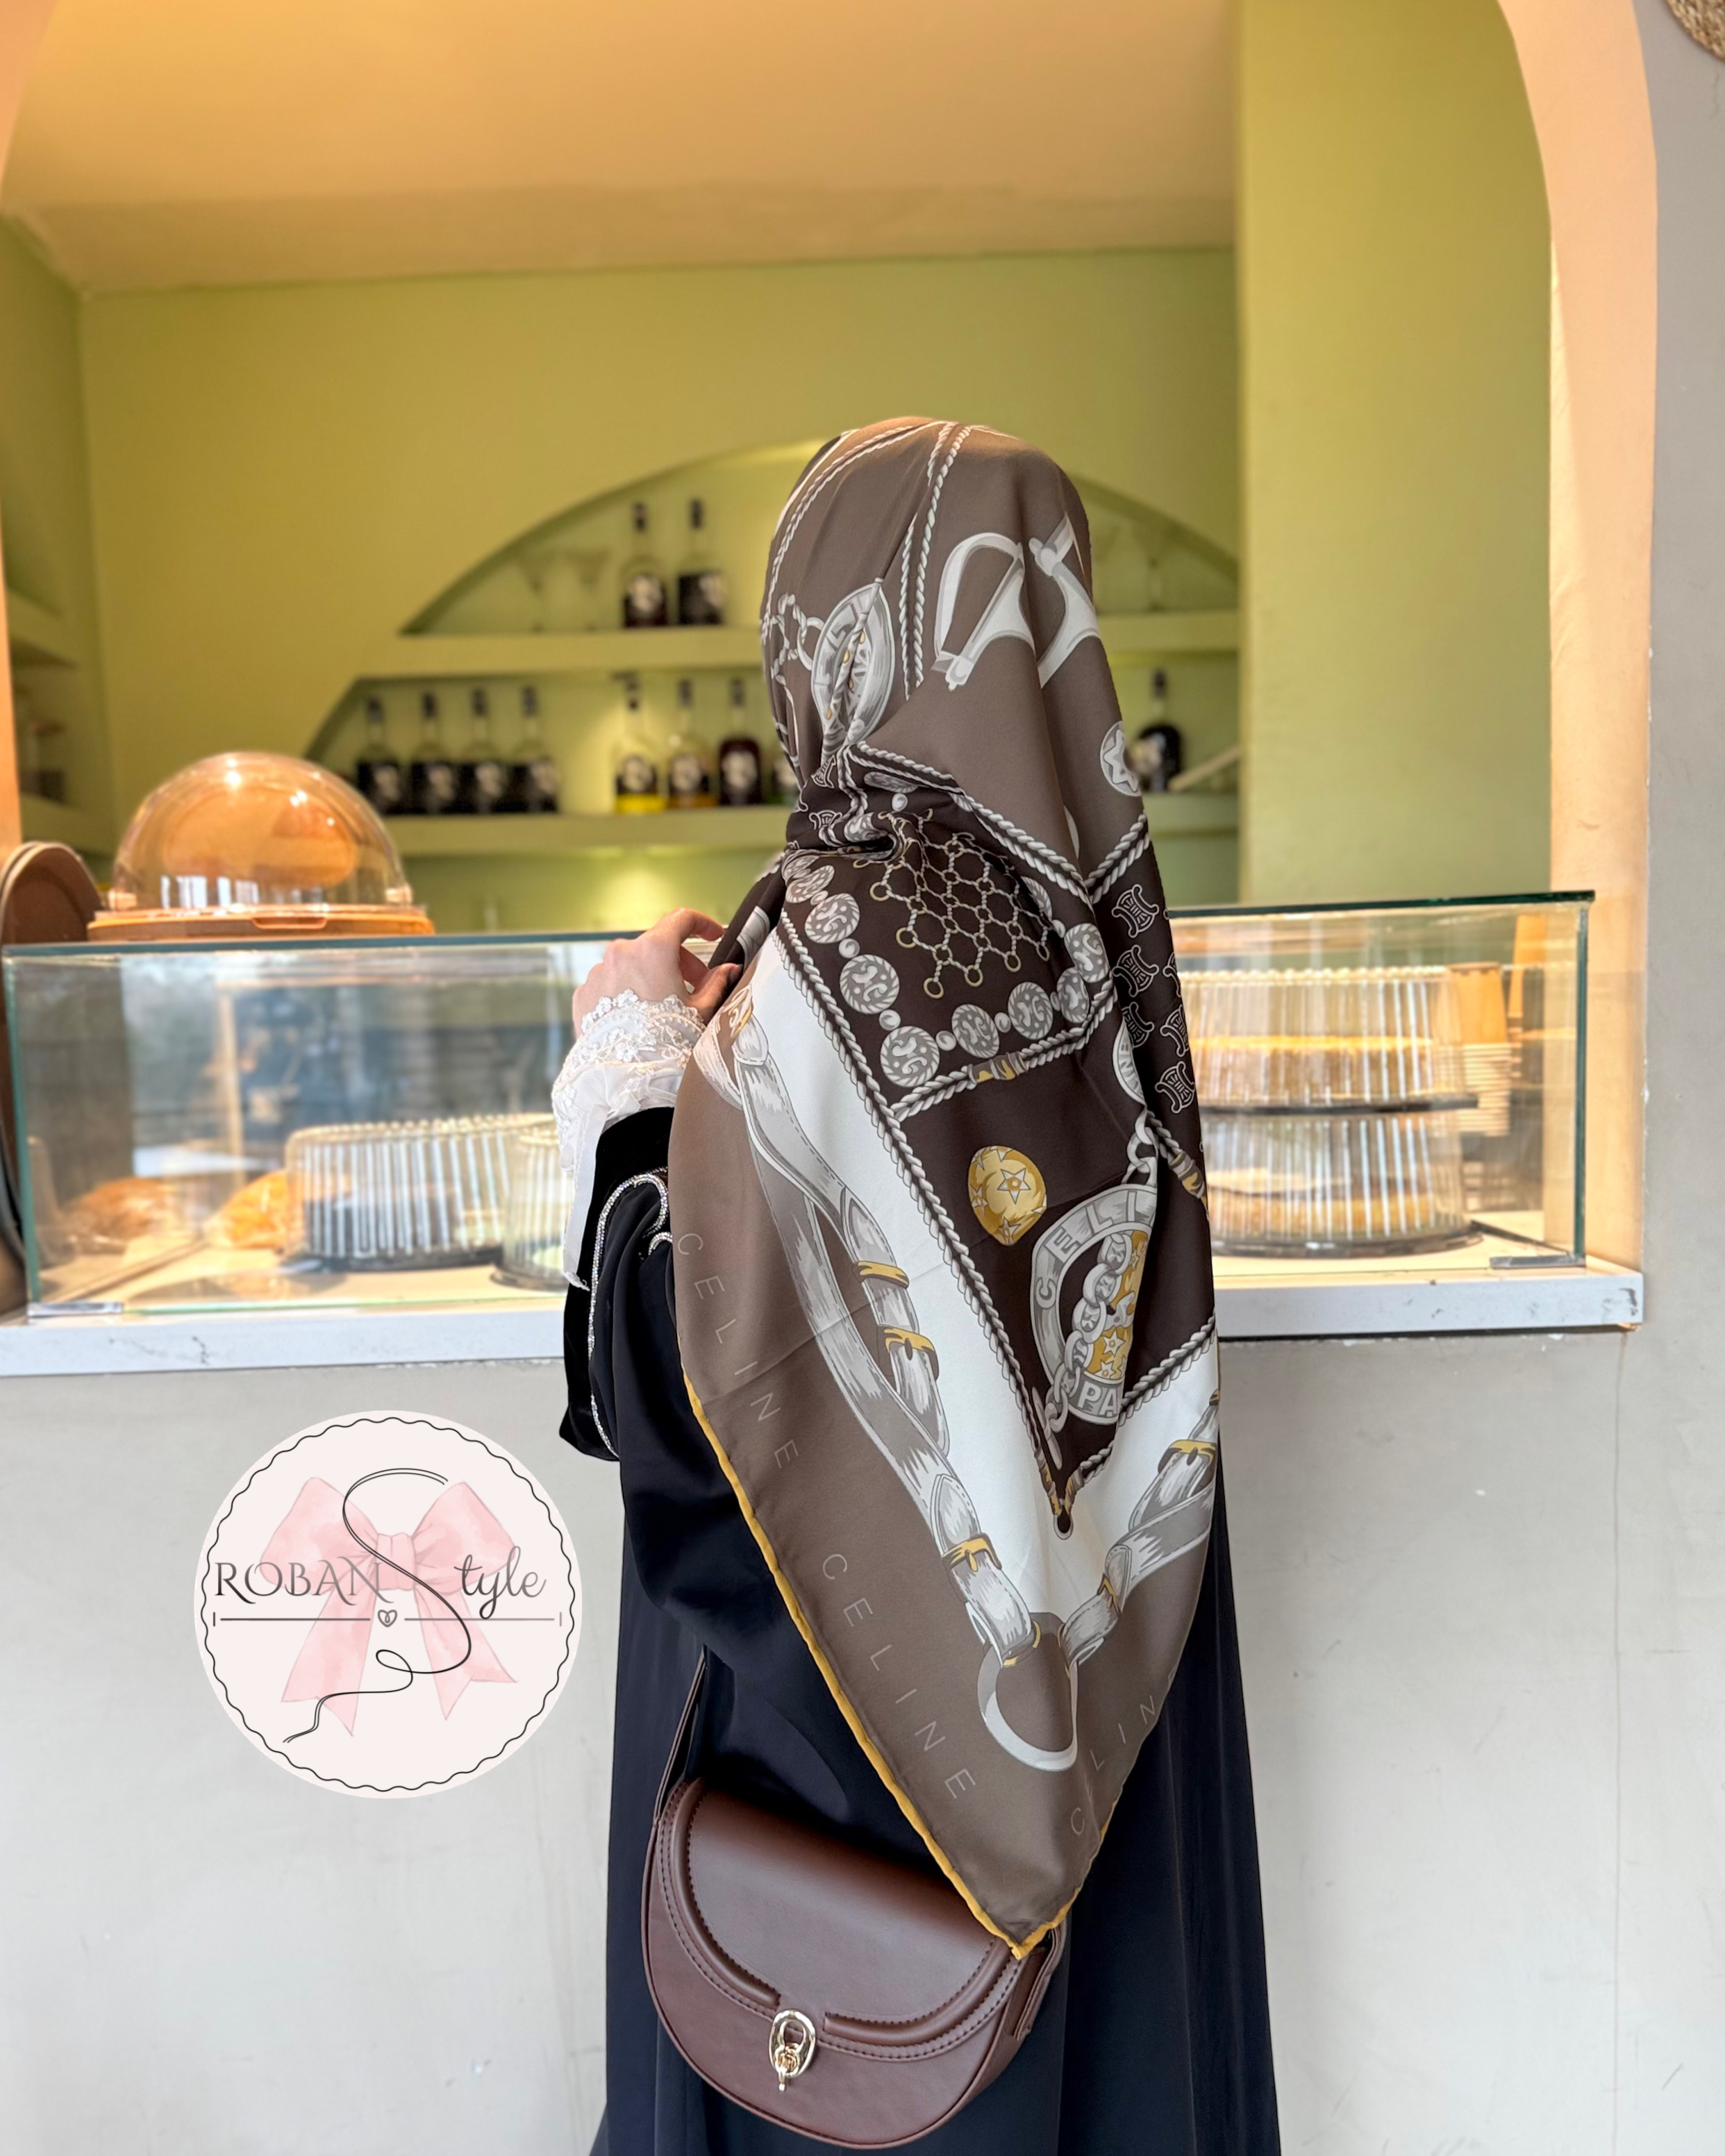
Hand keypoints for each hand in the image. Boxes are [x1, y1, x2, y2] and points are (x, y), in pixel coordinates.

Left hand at [571, 909, 738, 1035]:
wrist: (630, 1078)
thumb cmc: (668, 1045)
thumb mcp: (701, 1011)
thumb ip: (716, 983)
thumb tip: (729, 970)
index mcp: (653, 950)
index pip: (681, 920)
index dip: (702, 925)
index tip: (712, 934)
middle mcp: (621, 954)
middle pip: (656, 945)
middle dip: (678, 962)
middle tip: (694, 987)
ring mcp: (598, 974)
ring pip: (630, 965)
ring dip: (648, 977)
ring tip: (662, 1009)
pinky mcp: (583, 995)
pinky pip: (608, 985)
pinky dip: (624, 994)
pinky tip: (637, 1019)